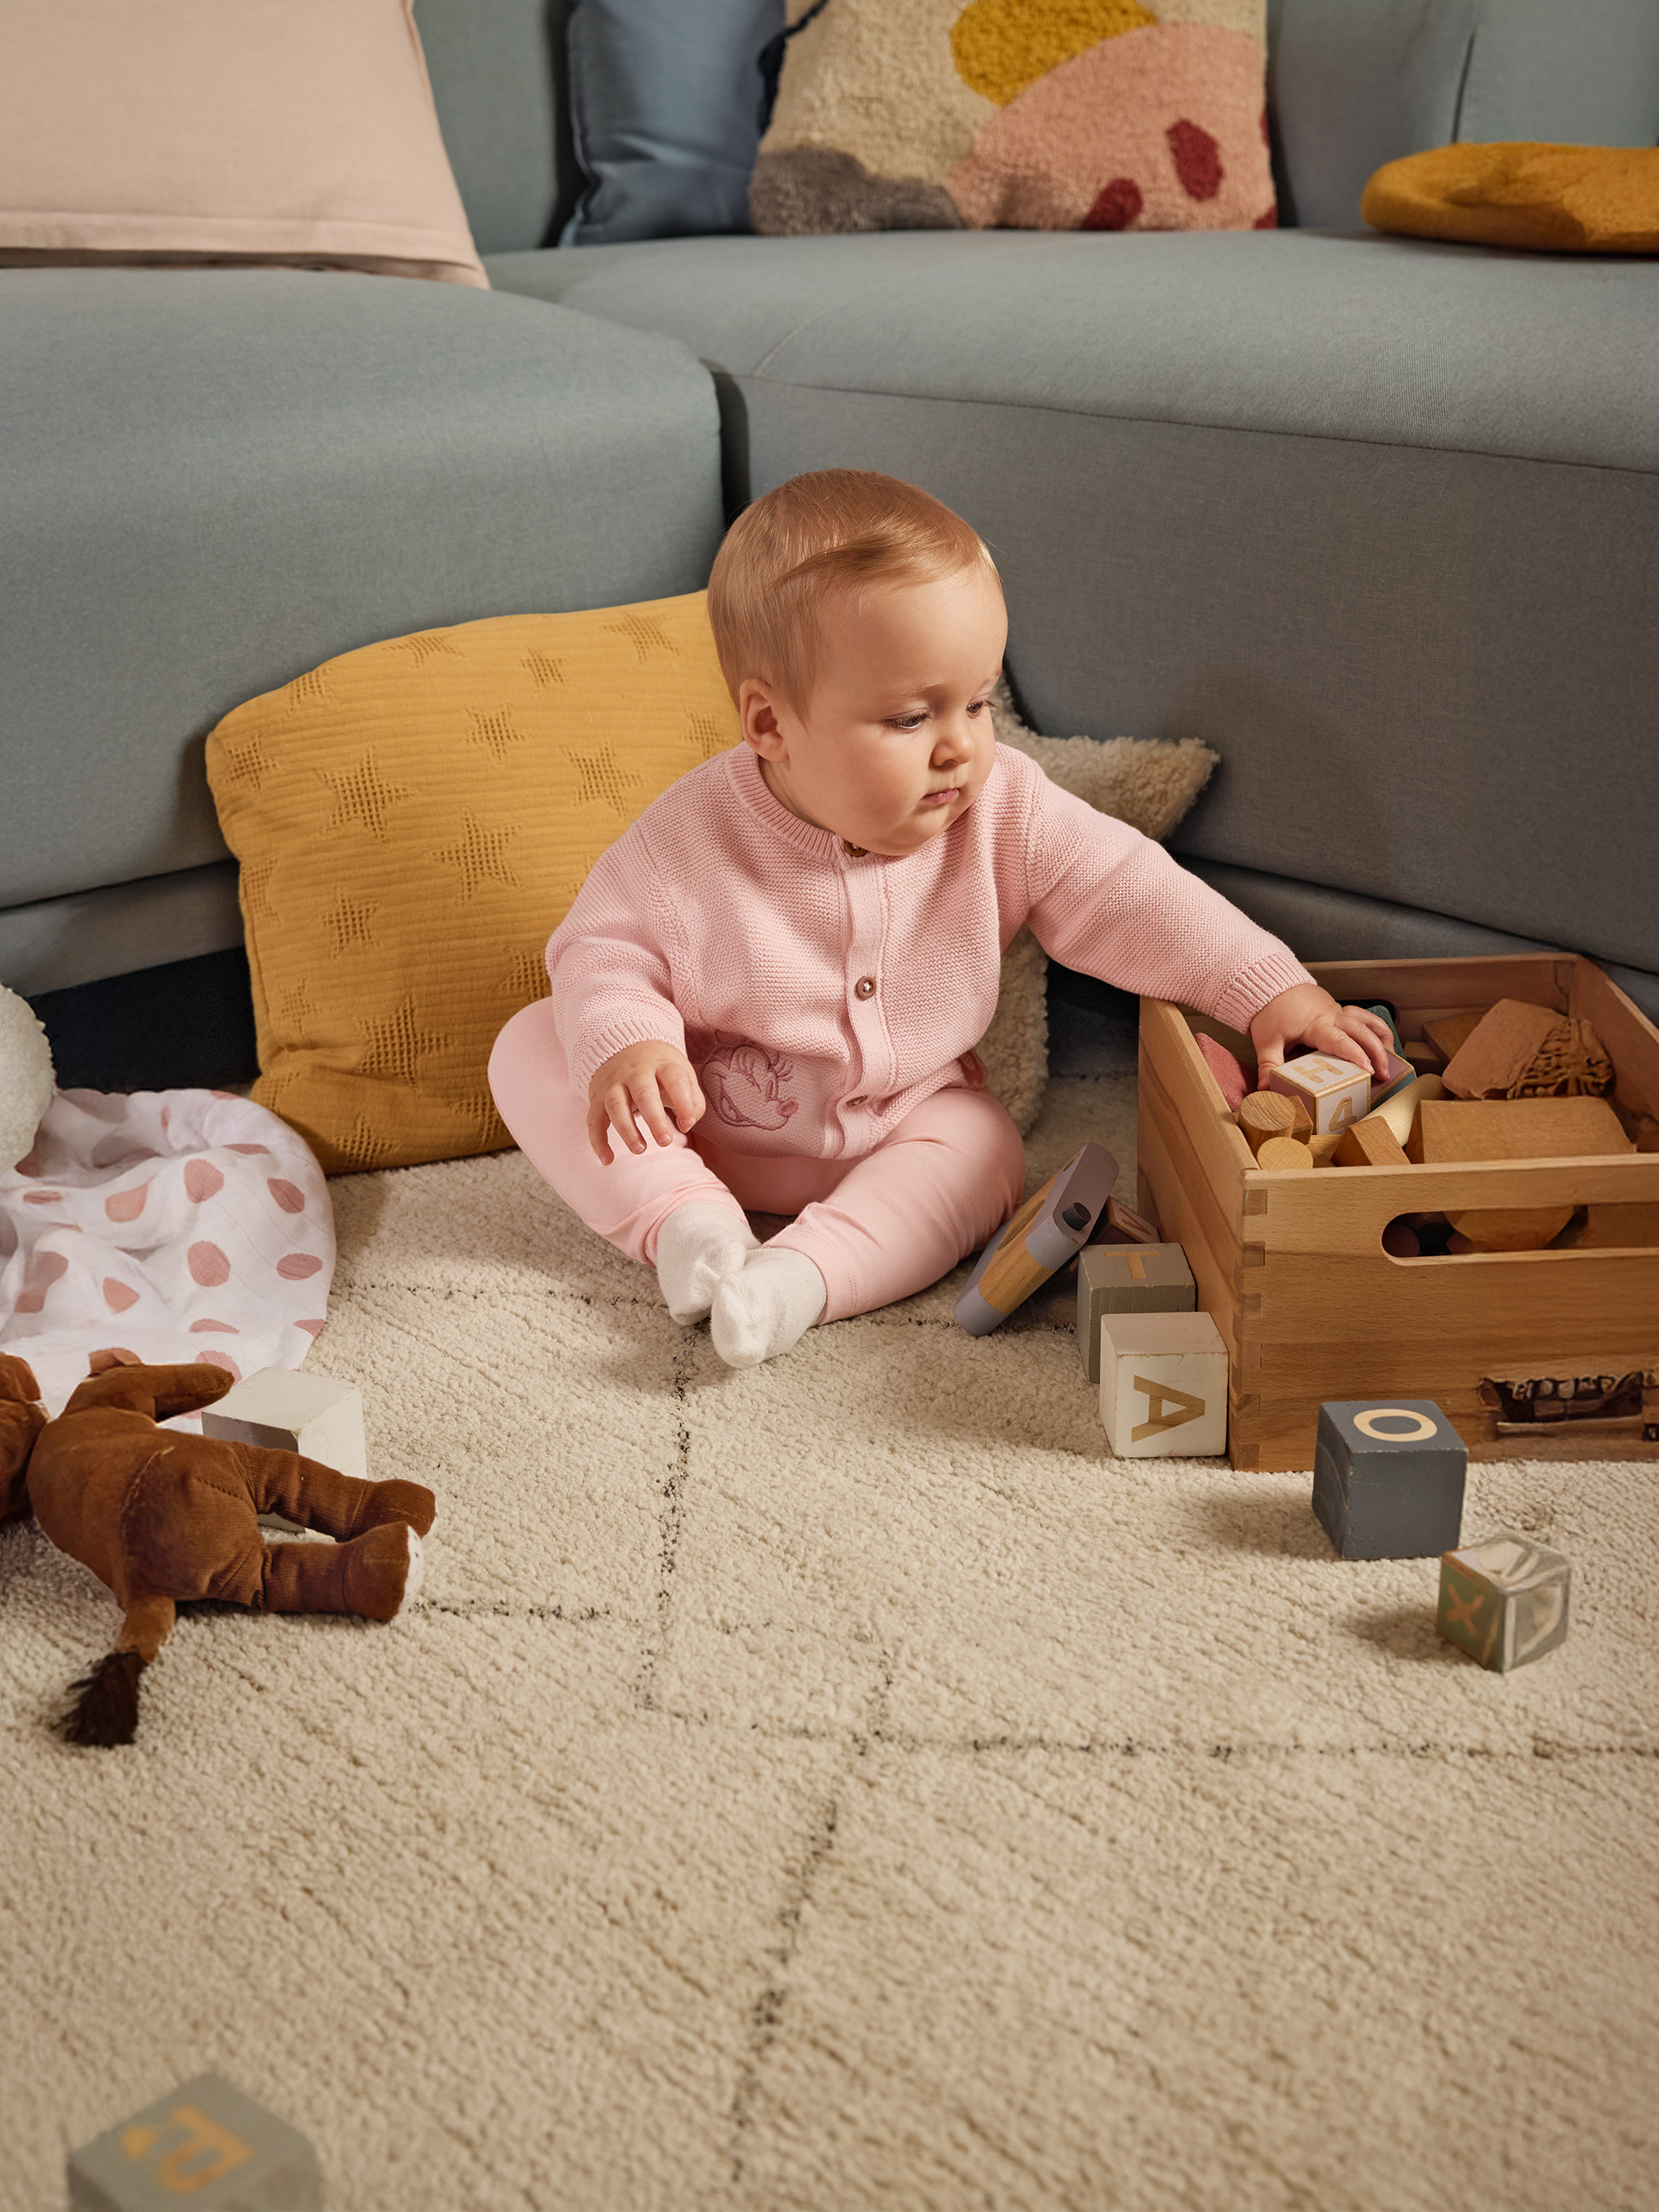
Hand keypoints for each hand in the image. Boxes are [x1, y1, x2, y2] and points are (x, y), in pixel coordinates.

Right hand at [586, 1041, 705, 1163]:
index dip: (683, 1102)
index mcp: (662, 1064)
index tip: (688, 1123)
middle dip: (654, 1119)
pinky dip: (598, 1141)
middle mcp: (635, 1072)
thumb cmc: (660, 1068)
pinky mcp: (597, 1097)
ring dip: (626, 1129)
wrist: (623, 1044)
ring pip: (615, 1105)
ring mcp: (614, 1083)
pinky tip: (607, 1160)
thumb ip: (692, 1099)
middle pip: (643, 1093)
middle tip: (665, 1141)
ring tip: (640, 1150)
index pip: (674, 1080)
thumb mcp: (682, 1074)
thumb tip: (687, 1124)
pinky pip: (594, 1120)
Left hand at [1250, 984, 1392, 1089]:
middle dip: (1376, 1052)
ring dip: (1381, 1038)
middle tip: (1384, 1074)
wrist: (1270, 984)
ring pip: (1367, 1021)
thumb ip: (1268, 1065)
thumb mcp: (1266, 1041)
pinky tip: (1384, 1041)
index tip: (1368, 1070)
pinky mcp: (1339, 1010)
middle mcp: (1331, 1016)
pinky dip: (1377, 1027)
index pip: (1340, 1041)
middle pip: (1361, 1031)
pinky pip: (1364, 1016)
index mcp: (1315, 1024)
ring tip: (1391, 1059)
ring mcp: (1337, 1011)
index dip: (1356, 1055)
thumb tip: (1266, 1088)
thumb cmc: (1270, 1011)